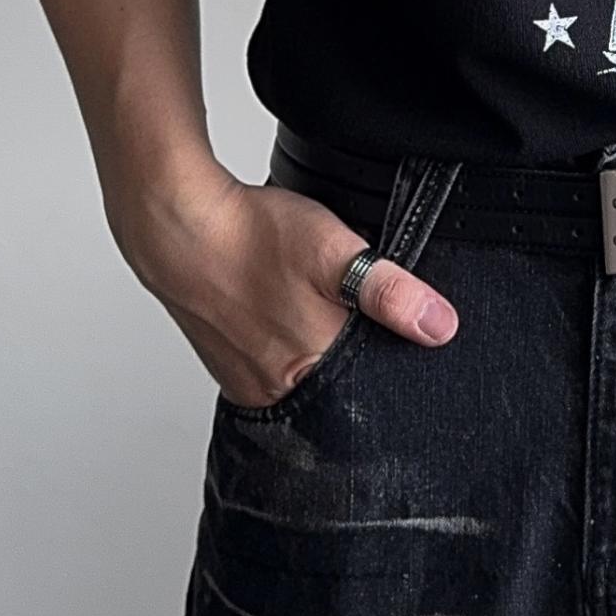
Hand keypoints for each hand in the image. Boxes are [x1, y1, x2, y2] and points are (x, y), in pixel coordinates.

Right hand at [112, 165, 458, 409]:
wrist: (176, 224)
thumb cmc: (248, 236)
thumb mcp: (335, 253)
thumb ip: (390, 293)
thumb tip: (439, 327)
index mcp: (311, 373)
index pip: (375, 390)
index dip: (392, 362)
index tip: (392, 335)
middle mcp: (277, 391)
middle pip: (342, 388)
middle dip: (356, 357)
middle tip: (345, 313)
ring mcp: (249, 385)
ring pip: (308, 380)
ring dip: (320, 353)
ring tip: (312, 310)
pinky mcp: (231, 370)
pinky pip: (276, 372)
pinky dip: (288, 349)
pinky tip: (287, 315)